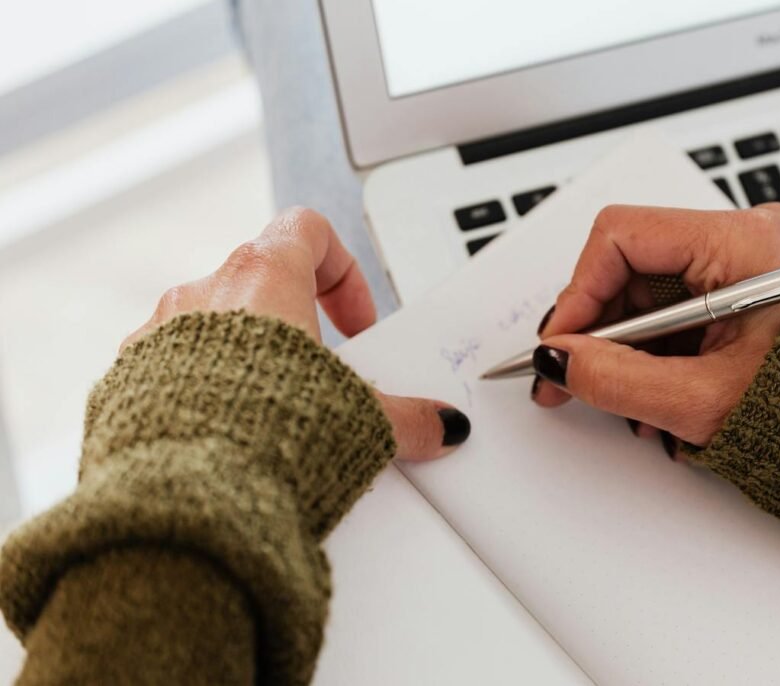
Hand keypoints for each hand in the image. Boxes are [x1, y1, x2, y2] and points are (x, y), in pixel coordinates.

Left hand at [122, 207, 468, 459]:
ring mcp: (157, 335)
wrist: (184, 495)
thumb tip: (439, 426)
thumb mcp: (359, 420)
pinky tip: (230, 438)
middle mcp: (203, 294)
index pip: (308, 230)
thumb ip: (407, 417)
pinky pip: (171, 369)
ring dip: (247, 359)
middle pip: (260, 281)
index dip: (342, 271)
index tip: (354, 324)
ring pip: (212, 326)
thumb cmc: (259, 436)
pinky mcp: (127, 381)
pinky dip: (204, 391)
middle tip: (322, 375)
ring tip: (276, 413)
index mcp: (261, 278)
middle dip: (297, 327)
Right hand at [533, 203, 779, 449]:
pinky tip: (654, 391)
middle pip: (634, 264)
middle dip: (600, 328)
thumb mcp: (702, 399)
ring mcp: (749, 261)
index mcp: (748, 242)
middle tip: (570, 378)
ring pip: (651, 291)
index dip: (580, 292)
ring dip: (626, 347)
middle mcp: (749, 237)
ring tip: (626, 402)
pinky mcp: (749, 288)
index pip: (624, 236)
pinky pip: (679, 307)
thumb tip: (560, 361)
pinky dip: (657, 350)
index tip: (560, 344)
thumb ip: (617, 378)